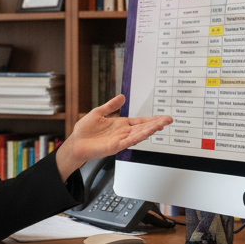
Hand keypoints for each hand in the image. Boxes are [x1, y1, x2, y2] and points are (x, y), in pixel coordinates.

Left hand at [55, 94, 172, 178]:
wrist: (75, 143)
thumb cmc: (84, 131)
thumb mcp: (98, 112)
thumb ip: (111, 105)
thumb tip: (122, 96)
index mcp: (120, 125)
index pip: (140, 121)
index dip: (152, 120)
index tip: (163, 118)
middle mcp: (123, 133)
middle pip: (143, 128)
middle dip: (156, 124)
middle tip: (169, 120)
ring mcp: (120, 140)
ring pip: (138, 134)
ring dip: (150, 130)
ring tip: (161, 125)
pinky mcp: (114, 146)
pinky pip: (128, 141)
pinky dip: (138, 137)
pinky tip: (145, 133)